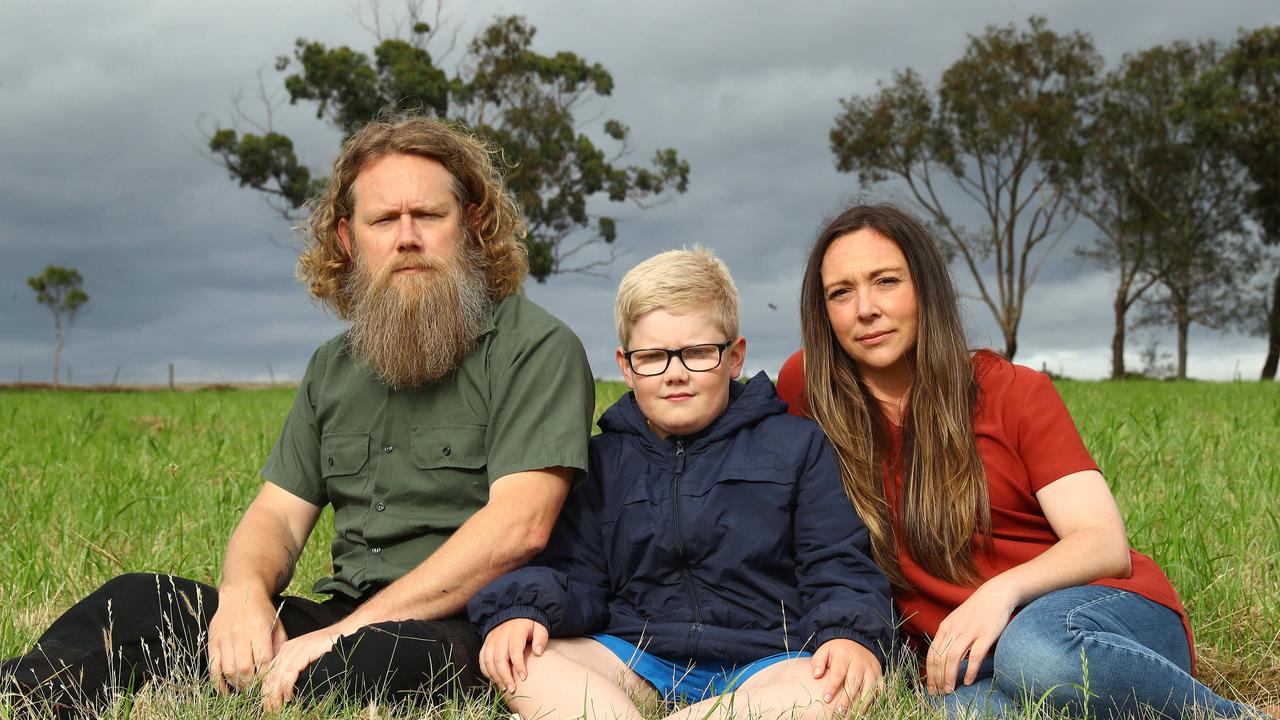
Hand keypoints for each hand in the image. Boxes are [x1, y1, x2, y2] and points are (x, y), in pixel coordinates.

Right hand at [207, 585, 286, 692]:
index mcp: (259, 629)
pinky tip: (225, 690)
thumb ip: (280, 645)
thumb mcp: (276, 624)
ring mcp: (225, 638)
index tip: (269, 683)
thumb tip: (279, 668)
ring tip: (244, 688)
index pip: (263, 660)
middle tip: (256, 690)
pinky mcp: (213, 642)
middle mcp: (241, 634)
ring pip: (229, 669)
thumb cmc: (262, 611)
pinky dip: (218, 682)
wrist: (240, 594)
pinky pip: (213, 667)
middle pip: (245, 668)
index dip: (266, 676)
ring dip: (237, 684)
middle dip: (251, 684)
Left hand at [260, 625, 347, 709]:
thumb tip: (286, 694)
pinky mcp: (304, 650)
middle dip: (269, 695)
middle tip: (271, 710)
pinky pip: (289, 672)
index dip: (266, 691)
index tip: (268, 706)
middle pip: (271, 675)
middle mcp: (287, 649)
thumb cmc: (329, 650)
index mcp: (286, 651)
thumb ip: (296, 672)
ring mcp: (295, 648)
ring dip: (276, 694)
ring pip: (277, 675)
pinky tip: (289, 696)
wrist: (344, 633)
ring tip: (277, 707)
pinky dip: (287, 686)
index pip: (269, 674)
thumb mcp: (308, 662)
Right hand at [478, 618, 548, 692]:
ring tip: (503, 688)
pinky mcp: (486, 643)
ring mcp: (492, 639)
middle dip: (505, 676)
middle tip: (512, 689)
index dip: (518, 665)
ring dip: (495, 676)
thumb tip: (538, 653)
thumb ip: (540, 639)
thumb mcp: (539, 627)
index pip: (515, 650)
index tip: (524, 677)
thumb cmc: (529, 625)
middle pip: (499, 658)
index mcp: (516, 631)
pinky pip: (482, 659)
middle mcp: (501, 635)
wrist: (514, 613)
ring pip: (488, 660)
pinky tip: (494, 680)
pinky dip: (486, 671)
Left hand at [810, 638, 882, 712]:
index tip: (826, 699)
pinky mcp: (879, 676)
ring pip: (868, 688)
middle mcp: (860, 662)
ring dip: (860, 703)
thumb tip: (816, 675)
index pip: (838, 672)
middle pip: (854, 682)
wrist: (857, 642)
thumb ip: (818, 662)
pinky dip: (872, 702)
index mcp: (844, 656)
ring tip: (850, 715)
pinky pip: (878, 691)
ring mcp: (871, 670)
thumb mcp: (825, 651)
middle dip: (846, 698)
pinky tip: (864, 711)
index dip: (832, 686)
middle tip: (838, 712)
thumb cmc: (837, 651)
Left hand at [926, 579, 1018, 695]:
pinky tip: (967, 681)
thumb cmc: (976, 611)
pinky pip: (975, 656)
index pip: (932, 654)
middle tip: (938, 693)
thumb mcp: (956, 621)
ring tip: (949, 690)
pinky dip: (970, 670)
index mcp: (945, 627)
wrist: (995, 595)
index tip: (930, 686)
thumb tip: (941, 659)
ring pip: (953, 658)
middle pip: (940, 658)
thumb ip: (949, 638)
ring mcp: (970, 632)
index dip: (930, 672)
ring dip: (949, 677)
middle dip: (937, 678)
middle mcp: (954, 630)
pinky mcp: (985, 635)